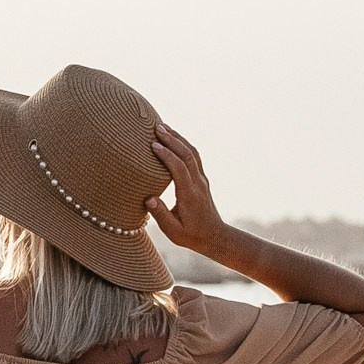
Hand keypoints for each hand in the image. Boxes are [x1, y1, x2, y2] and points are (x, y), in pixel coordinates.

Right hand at [147, 125, 234, 260]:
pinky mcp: (201, 179)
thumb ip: (161, 214)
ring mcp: (201, 180)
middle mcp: (198, 183)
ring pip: (192, 153)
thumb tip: (149, 198)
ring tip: (163, 127)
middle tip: (156, 127)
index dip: (166, 155)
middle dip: (172, 139)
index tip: (153, 145)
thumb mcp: (173, 231)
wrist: (214, 236)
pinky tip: (173, 139)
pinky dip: (183, 144)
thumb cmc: (191, 235)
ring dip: (179, 138)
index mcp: (190, 195)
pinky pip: (193, 157)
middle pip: (187, 155)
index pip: (179, 169)